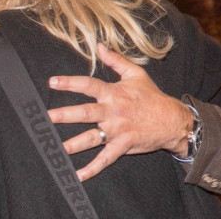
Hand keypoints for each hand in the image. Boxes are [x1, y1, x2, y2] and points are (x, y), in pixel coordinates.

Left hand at [47, 43, 191, 181]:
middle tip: (47, 117)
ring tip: (56, 149)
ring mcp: (118, 130)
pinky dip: (92, 168)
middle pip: (86, 113)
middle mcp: (113, 112)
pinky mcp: (123, 146)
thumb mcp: (135, 73)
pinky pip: (106, 159)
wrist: (173, 120)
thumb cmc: (152, 96)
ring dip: (74, 144)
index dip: (70, 83)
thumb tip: (99, 45)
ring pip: (92, 138)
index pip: (88, 85)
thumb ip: (115, 60)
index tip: (52, 82)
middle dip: (65, 115)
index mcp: (113, 93)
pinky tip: (78, 175)